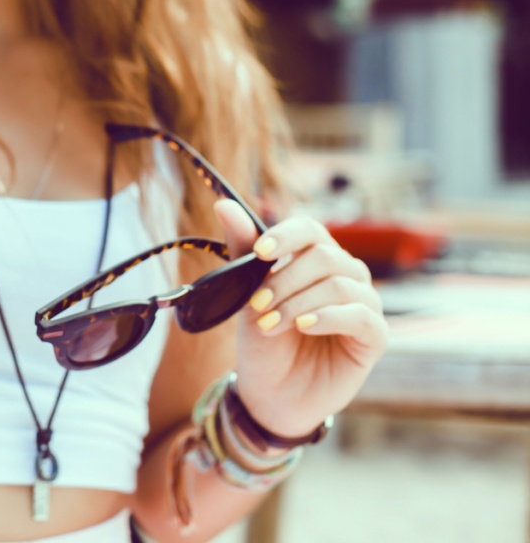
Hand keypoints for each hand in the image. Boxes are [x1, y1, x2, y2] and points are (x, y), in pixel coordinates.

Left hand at [214, 200, 387, 438]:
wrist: (270, 394)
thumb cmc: (263, 341)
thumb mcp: (247, 295)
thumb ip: (243, 251)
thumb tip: (224, 204)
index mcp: (315, 261)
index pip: (311, 230)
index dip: (287, 235)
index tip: (261, 252)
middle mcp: (345, 276)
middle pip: (325, 256)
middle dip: (286, 280)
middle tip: (258, 305)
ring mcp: (363, 305)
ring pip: (341, 285)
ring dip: (299, 302)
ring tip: (271, 324)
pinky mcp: (374, 337)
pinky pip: (361, 315)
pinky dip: (328, 317)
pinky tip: (304, 326)